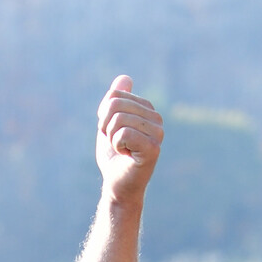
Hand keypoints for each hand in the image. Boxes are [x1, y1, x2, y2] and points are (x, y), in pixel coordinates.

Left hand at [95, 74, 162, 202]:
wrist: (117, 184)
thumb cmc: (114, 155)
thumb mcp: (109, 123)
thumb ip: (114, 101)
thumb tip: (125, 78)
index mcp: (147, 109)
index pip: (114, 95)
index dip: (104, 116)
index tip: (112, 132)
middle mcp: (156, 118)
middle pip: (114, 105)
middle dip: (106, 126)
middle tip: (116, 143)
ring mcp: (158, 133)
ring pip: (118, 120)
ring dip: (111, 138)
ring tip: (122, 149)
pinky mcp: (153, 148)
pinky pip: (124, 134)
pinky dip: (117, 146)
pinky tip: (127, 155)